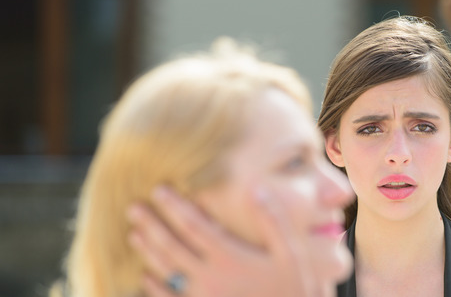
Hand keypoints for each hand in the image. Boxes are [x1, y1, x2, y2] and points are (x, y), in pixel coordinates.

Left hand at [127, 185, 329, 296]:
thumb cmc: (293, 290)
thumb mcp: (291, 254)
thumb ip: (273, 221)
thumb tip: (256, 188)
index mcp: (229, 258)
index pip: (194, 225)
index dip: (174, 206)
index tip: (159, 189)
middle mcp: (209, 277)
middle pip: (171, 246)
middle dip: (151, 224)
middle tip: (133, 207)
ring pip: (166, 271)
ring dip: (148, 251)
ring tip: (134, 234)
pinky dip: (153, 288)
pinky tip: (145, 277)